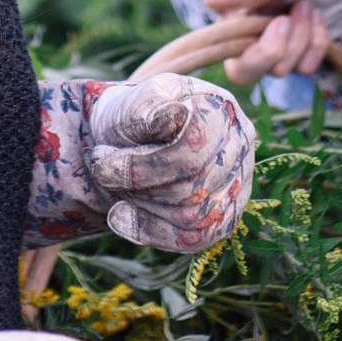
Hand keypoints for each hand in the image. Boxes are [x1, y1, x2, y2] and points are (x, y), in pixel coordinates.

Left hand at [27, 74, 255, 251]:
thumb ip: (146, 107)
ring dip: (143, 207)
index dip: (143, 163)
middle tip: (102, 172)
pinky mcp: (226, 216)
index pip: (193, 148)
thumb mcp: (130, 101)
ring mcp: (238, 183)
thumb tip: (170, 118)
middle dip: (138, 185)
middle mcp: (239, 146)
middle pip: (193, 186)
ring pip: (194, 216)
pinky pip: (197, 238)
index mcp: (220, 108)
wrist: (129, 138)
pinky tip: (121, 218)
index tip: (101, 158)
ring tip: (115, 188)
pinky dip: (153, 232)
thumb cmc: (132, 116)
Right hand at [200, 0, 329, 84]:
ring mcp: (263, 50)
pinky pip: (306, 66)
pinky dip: (317, 43)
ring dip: (301, 35)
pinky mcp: (291, 55)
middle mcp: (234, 32)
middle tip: (292, 13)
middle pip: (241, 71)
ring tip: (306, 4)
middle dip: (272, 49)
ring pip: (280, 69)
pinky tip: (316, 16)